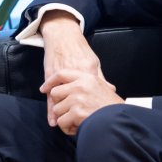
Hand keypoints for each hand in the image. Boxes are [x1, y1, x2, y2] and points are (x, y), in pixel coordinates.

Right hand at [38, 15, 120, 133]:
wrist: (62, 35)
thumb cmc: (79, 49)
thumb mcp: (93, 62)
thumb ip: (100, 78)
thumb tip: (111, 90)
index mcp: (87, 70)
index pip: (92, 92)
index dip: (94, 106)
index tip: (97, 118)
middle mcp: (74, 74)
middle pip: (76, 97)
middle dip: (77, 112)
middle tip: (79, 126)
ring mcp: (60, 75)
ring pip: (61, 98)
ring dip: (61, 114)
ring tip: (63, 126)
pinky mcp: (50, 75)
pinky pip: (50, 95)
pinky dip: (51, 108)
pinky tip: (52, 119)